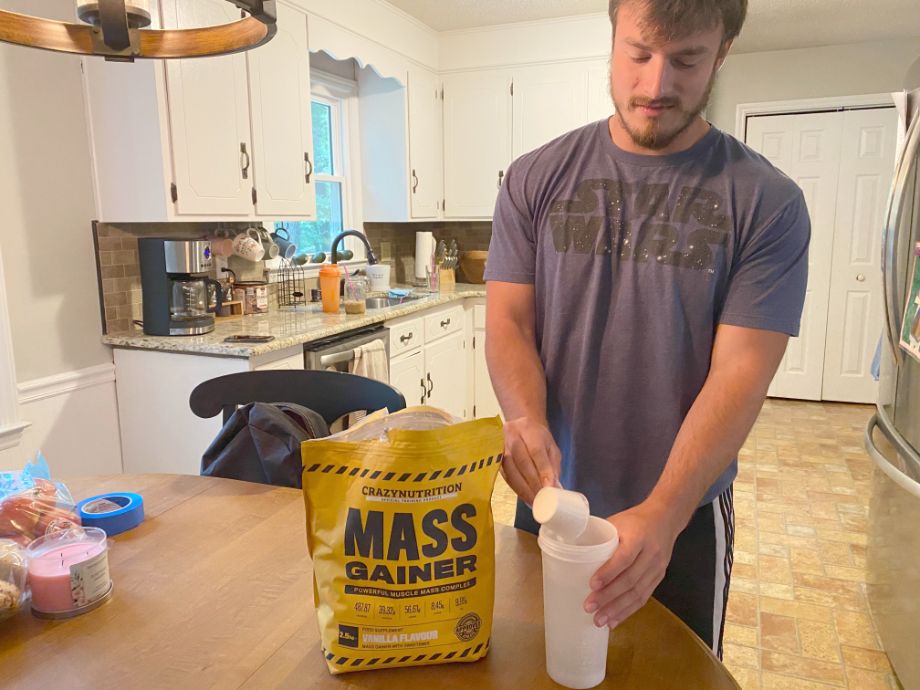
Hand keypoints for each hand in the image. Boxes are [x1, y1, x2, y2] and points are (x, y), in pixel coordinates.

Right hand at [500, 417, 561, 504]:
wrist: (518, 425)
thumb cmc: (537, 437)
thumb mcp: (551, 446)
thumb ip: (553, 465)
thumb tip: (553, 486)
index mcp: (528, 429)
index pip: (536, 451)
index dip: (542, 470)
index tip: (549, 488)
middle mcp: (511, 435)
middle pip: (522, 462)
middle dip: (533, 483)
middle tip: (542, 499)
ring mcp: (500, 446)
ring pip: (511, 470)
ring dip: (523, 488)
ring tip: (534, 501)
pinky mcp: (494, 458)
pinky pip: (505, 475)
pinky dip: (516, 488)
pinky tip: (524, 496)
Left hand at [583, 502, 681, 628]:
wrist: (665, 519)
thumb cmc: (635, 520)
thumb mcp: (617, 521)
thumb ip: (600, 537)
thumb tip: (573, 551)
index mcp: (639, 537)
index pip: (624, 558)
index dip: (608, 573)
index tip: (592, 585)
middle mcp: (650, 554)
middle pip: (630, 580)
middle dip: (608, 597)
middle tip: (589, 608)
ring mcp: (657, 568)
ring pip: (638, 593)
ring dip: (617, 609)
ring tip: (599, 620)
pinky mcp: (659, 578)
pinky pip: (644, 597)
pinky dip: (628, 611)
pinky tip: (615, 620)